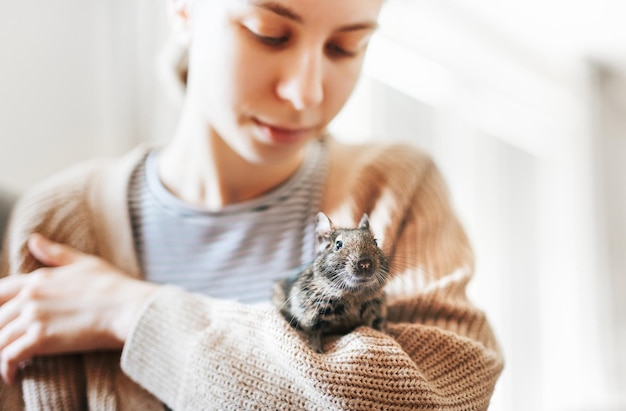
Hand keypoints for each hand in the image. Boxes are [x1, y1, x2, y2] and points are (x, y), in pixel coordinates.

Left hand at [0, 233, 157, 384]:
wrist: (129, 307)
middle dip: (0, 333)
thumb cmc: (113, 285)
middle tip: (8, 345)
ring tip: (8, 365)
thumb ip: (56, 254)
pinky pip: (9, 357)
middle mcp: (30, 297)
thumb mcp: (84, 263)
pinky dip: (6, 369)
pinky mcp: (41, 340)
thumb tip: (34, 240)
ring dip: (1, 353)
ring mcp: (34, 318)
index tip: (2, 321)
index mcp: (38, 279)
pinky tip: (12, 377)